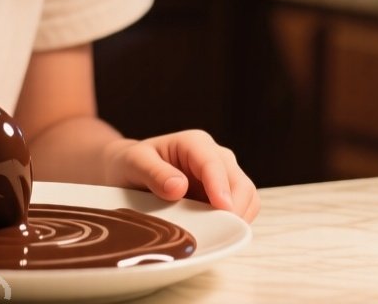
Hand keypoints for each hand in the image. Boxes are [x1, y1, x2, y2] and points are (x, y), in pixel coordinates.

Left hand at [102, 130, 258, 221]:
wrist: (130, 172)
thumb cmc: (131, 164)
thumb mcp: (134, 163)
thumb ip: (154, 173)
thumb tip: (179, 187)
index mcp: (194, 143)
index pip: (214, 164)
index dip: (220, 186)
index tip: (223, 209)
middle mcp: (214, 156)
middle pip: (239, 182)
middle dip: (235, 207)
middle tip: (221, 231)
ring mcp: (221, 176)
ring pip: (247, 196)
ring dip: (238, 216)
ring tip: (218, 233)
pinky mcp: (222, 195)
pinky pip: (241, 208)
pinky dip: (234, 222)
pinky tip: (218, 231)